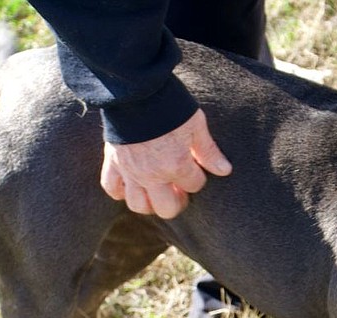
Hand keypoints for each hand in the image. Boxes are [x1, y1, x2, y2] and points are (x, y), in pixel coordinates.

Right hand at [100, 109, 231, 218]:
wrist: (136, 89)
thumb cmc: (170, 106)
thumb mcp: (196, 126)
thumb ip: (209, 151)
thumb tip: (224, 170)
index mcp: (176, 165)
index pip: (194, 185)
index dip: (198, 177)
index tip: (196, 168)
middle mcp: (152, 175)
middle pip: (167, 209)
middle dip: (177, 202)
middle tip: (179, 190)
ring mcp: (131, 172)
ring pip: (139, 205)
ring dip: (150, 202)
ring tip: (157, 191)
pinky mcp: (112, 163)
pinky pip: (112, 188)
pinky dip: (121, 191)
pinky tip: (131, 185)